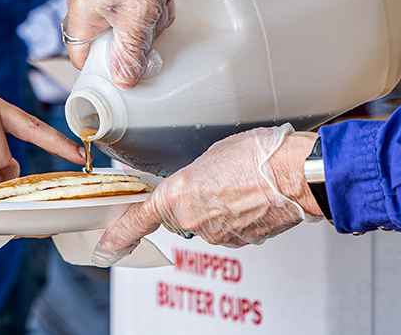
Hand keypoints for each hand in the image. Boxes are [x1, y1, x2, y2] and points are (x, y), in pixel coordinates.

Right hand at [63, 0, 199, 86]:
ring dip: (146, 25)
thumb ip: (130, 52)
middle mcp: (84, 4)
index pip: (83, 59)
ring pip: (124, 29)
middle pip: (107, 45)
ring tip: (158, 7)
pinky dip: (148, 10)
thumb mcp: (139, 15)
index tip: (128, 70)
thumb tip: (124, 80)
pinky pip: (132, 12)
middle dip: (134, 42)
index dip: (105, 69)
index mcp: (80, 13)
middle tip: (149, 29)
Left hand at [92, 126, 319, 265]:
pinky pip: (228, 229)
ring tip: (239, 183)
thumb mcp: (211, 153)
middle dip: (188, 202)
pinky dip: (236, 216)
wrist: (296, 174)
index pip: (138, 220)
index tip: (105, 248)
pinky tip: (251, 196)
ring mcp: (217, 235)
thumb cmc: (258, 155)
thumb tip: (190, 182)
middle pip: (177, 217)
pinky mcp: (240, 242)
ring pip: (205, 223)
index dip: (119, 236)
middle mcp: (193, 220)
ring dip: (216, 207)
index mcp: (177, 195)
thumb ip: (190, 173)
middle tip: (212, 179)